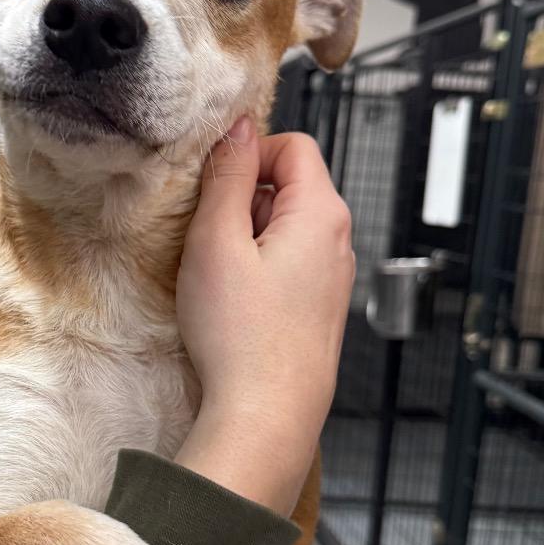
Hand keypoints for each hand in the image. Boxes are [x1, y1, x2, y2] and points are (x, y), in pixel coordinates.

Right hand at [175, 118, 353, 514]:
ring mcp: (332, 280)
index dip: (249, 153)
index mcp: (321, 215)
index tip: (213, 184)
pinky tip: (232, 303)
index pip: (294, 145)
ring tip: (215, 276)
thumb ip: (227, 177)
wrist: (266, 416)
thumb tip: (237, 129)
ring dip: (245, 238)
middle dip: (242, 199)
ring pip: (284, 229)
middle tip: (206, 236)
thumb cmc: (241, 337)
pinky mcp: (318, 310)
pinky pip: (287, 267)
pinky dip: (256, 270)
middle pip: (290, 187)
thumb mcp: (217, 242)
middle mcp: (338, 243)